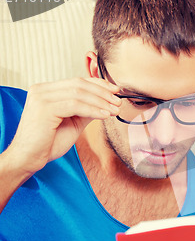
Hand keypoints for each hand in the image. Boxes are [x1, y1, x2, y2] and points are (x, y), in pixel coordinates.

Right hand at [6, 78, 120, 174]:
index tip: (115, 91)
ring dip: (101, 102)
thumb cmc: (48, 143)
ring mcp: (41, 98)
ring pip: (79, 94)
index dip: (99, 84)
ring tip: (114, 110)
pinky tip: (105, 115)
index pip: (77, 81)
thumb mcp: (73, 122)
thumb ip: (86, 110)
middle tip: (118, 101)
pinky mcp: (44, 108)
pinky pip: (75, 105)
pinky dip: (93, 110)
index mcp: (46, 90)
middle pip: (79, 84)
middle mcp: (41, 90)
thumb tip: (106, 103)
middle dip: (103, 93)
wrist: (30, 158)